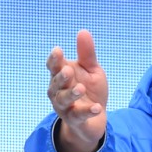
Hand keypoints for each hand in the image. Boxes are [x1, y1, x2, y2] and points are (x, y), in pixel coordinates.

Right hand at [46, 29, 108, 151]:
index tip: (58, 51)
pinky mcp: (75, 120)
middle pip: (56, 84)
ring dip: (71, 94)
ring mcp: (65, 107)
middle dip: (61, 77)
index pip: (53, 67)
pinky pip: (79, 116)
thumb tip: (83, 31)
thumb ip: (87, 54)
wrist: (95, 118)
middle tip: (68, 70)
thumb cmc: (90, 90)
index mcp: (61, 76)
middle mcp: (58, 91)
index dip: (54, 60)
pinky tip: (97, 107)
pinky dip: (88, 111)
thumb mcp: (91, 70)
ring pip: (63, 100)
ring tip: (81, 88)